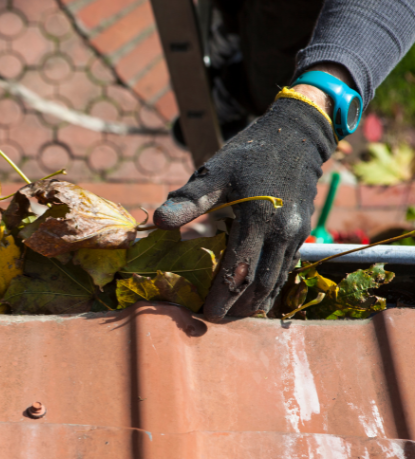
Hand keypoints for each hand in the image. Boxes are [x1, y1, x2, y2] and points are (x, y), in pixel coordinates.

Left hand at [153, 96, 335, 319]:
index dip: (221, 296)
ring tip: (231, 316)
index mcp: (257, 217)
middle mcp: (281, 231)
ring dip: (254, 303)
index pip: (238, 270)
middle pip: (259, 284)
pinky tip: (253, 299)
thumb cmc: (248, 154)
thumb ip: (189, 200)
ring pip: (276, 281)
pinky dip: (269, 288)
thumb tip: (158, 221)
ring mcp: (295, 235)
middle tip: (213, 321)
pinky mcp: (300, 234)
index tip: (203, 313)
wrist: (296, 137)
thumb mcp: (215, 171)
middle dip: (237, 308)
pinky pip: (285, 270)